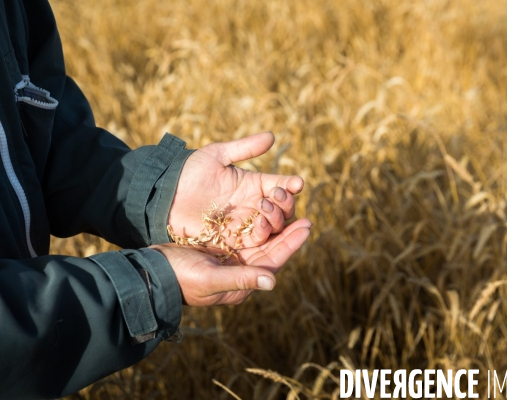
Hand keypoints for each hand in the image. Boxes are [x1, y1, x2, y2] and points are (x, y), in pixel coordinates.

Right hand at [151, 218, 310, 306]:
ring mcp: (229, 263)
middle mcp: (239, 274)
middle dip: (288, 235)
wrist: (151, 272)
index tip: (307, 226)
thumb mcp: (210, 278)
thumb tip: (273, 282)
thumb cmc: (179, 277)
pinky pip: (244, 237)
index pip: (273, 262)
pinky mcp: (219, 252)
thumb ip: (241, 279)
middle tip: (305, 218)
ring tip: (288, 211)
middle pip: (270, 251)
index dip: (291, 244)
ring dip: (274, 228)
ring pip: (259, 243)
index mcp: (241, 284)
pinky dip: (255, 225)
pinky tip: (263, 213)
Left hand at [168, 132, 303, 248]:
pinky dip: (263, 232)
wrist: (164, 193)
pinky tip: (261, 223)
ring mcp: (243, 222)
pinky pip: (255, 239)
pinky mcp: (233, 238)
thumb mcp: (217, 155)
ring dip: (276, 217)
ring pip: (273, 225)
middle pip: (282, 209)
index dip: (291, 185)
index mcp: (253, 184)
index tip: (297, 183)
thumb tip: (272, 136)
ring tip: (266, 206)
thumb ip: (245, 148)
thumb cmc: (189, 170)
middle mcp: (252, 204)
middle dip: (285, 203)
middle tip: (276, 195)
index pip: (280, 185)